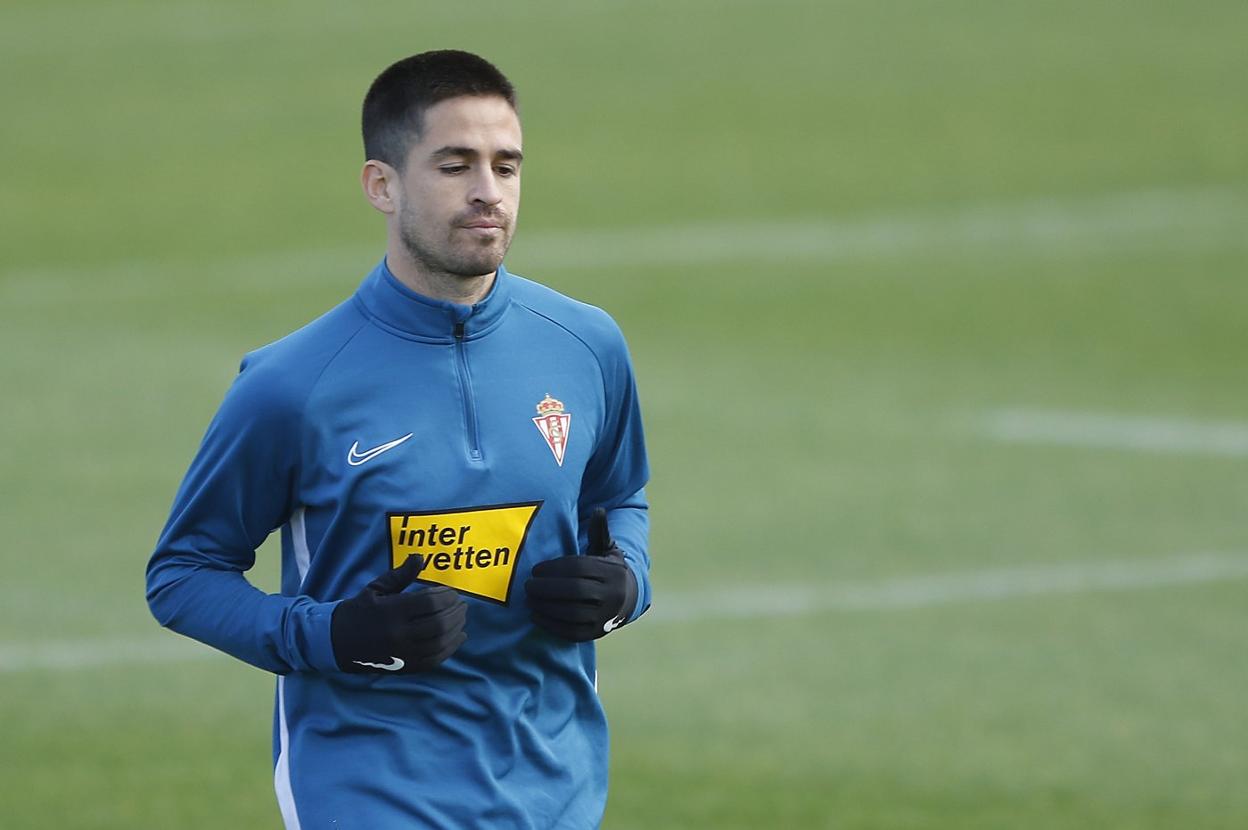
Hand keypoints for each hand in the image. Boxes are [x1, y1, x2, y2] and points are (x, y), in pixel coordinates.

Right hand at [330, 555, 466, 672]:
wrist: (336, 642)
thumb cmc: (359, 611)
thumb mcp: (376, 588)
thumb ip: (401, 575)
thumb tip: (420, 557)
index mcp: (391, 611)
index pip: (430, 603)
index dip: (446, 597)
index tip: (452, 592)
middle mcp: (399, 634)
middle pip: (439, 624)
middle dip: (455, 612)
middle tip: (462, 604)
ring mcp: (403, 653)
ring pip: (440, 642)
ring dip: (456, 629)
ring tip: (462, 618)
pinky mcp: (405, 666)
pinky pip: (434, 659)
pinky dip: (450, 648)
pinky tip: (458, 637)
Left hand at [525, 508, 637, 640]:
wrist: (629, 599)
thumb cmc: (608, 569)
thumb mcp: (607, 549)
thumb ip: (600, 532)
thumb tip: (598, 510)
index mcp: (612, 572)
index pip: (579, 568)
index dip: (554, 568)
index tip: (535, 569)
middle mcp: (612, 595)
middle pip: (575, 590)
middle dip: (547, 588)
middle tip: (527, 585)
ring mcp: (605, 617)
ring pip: (572, 612)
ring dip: (545, 606)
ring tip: (529, 599)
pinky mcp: (596, 633)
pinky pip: (571, 631)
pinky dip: (550, 624)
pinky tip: (535, 615)